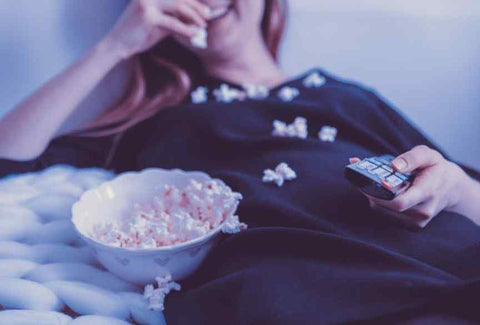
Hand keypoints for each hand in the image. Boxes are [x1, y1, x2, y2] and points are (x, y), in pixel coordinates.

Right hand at [103, 0, 209, 58]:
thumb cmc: (139, 35)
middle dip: (197, 7)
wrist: (117, 45)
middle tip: (208, 16)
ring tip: (203, 25)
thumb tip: (195, 21)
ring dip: (194, 16)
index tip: (205, 10)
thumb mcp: (160, 25)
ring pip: (178, 6)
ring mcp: (147, 3)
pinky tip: (194, 34)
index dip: (193, 1)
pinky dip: (186, 29)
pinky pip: (173, 22)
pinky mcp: (147, 16)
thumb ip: (175, 19)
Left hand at [351, 145, 478, 227]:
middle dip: (371, 191)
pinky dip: (378, 202)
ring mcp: (416, 221)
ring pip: (382, 210)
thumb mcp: (428, 155)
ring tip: (372, 182)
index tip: (372, 183)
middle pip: (386, 206)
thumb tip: (394, 166)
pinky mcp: (410, 225)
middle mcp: (423, 211)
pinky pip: (385, 214)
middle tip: (363, 175)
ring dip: (372, 196)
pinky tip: (381, 192)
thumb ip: (411, 158)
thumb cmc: (435, 168)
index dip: (382, 195)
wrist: (450, 188)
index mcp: (427, 193)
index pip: (400, 202)